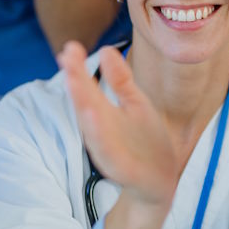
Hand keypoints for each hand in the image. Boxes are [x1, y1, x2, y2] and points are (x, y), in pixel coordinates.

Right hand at [59, 42, 178, 210]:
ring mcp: (109, 149)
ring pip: (92, 128)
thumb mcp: (135, 104)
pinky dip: (100, 138)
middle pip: (85, 103)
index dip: (77, 68)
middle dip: (76, 81)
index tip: (70, 47)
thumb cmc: (146, 142)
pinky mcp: (121, 168)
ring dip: (84, 107)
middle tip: (68, 56)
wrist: (161, 181)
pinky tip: (96, 120)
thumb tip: (106, 50)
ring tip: (76, 83)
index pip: (87, 87)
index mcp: (105, 113)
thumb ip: (120, 80)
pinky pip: (108, 153)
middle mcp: (102, 130)